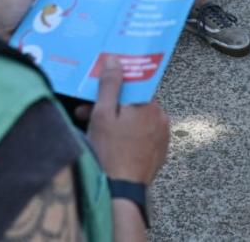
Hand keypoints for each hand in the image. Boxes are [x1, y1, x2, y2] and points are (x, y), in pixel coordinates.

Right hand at [87, 58, 170, 183]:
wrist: (121, 190)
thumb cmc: (110, 152)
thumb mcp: (103, 114)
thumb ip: (110, 84)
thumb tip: (114, 60)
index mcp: (149, 104)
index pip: (132, 84)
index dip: (111, 87)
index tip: (96, 93)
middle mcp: (161, 116)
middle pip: (133, 102)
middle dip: (110, 105)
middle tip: (87, 114)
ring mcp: (162, 135)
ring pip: (138, 118)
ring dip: (119, 120)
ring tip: (97, 132)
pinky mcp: (160, 150)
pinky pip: (144, 134)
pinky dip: (130, 134)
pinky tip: (113, 144)